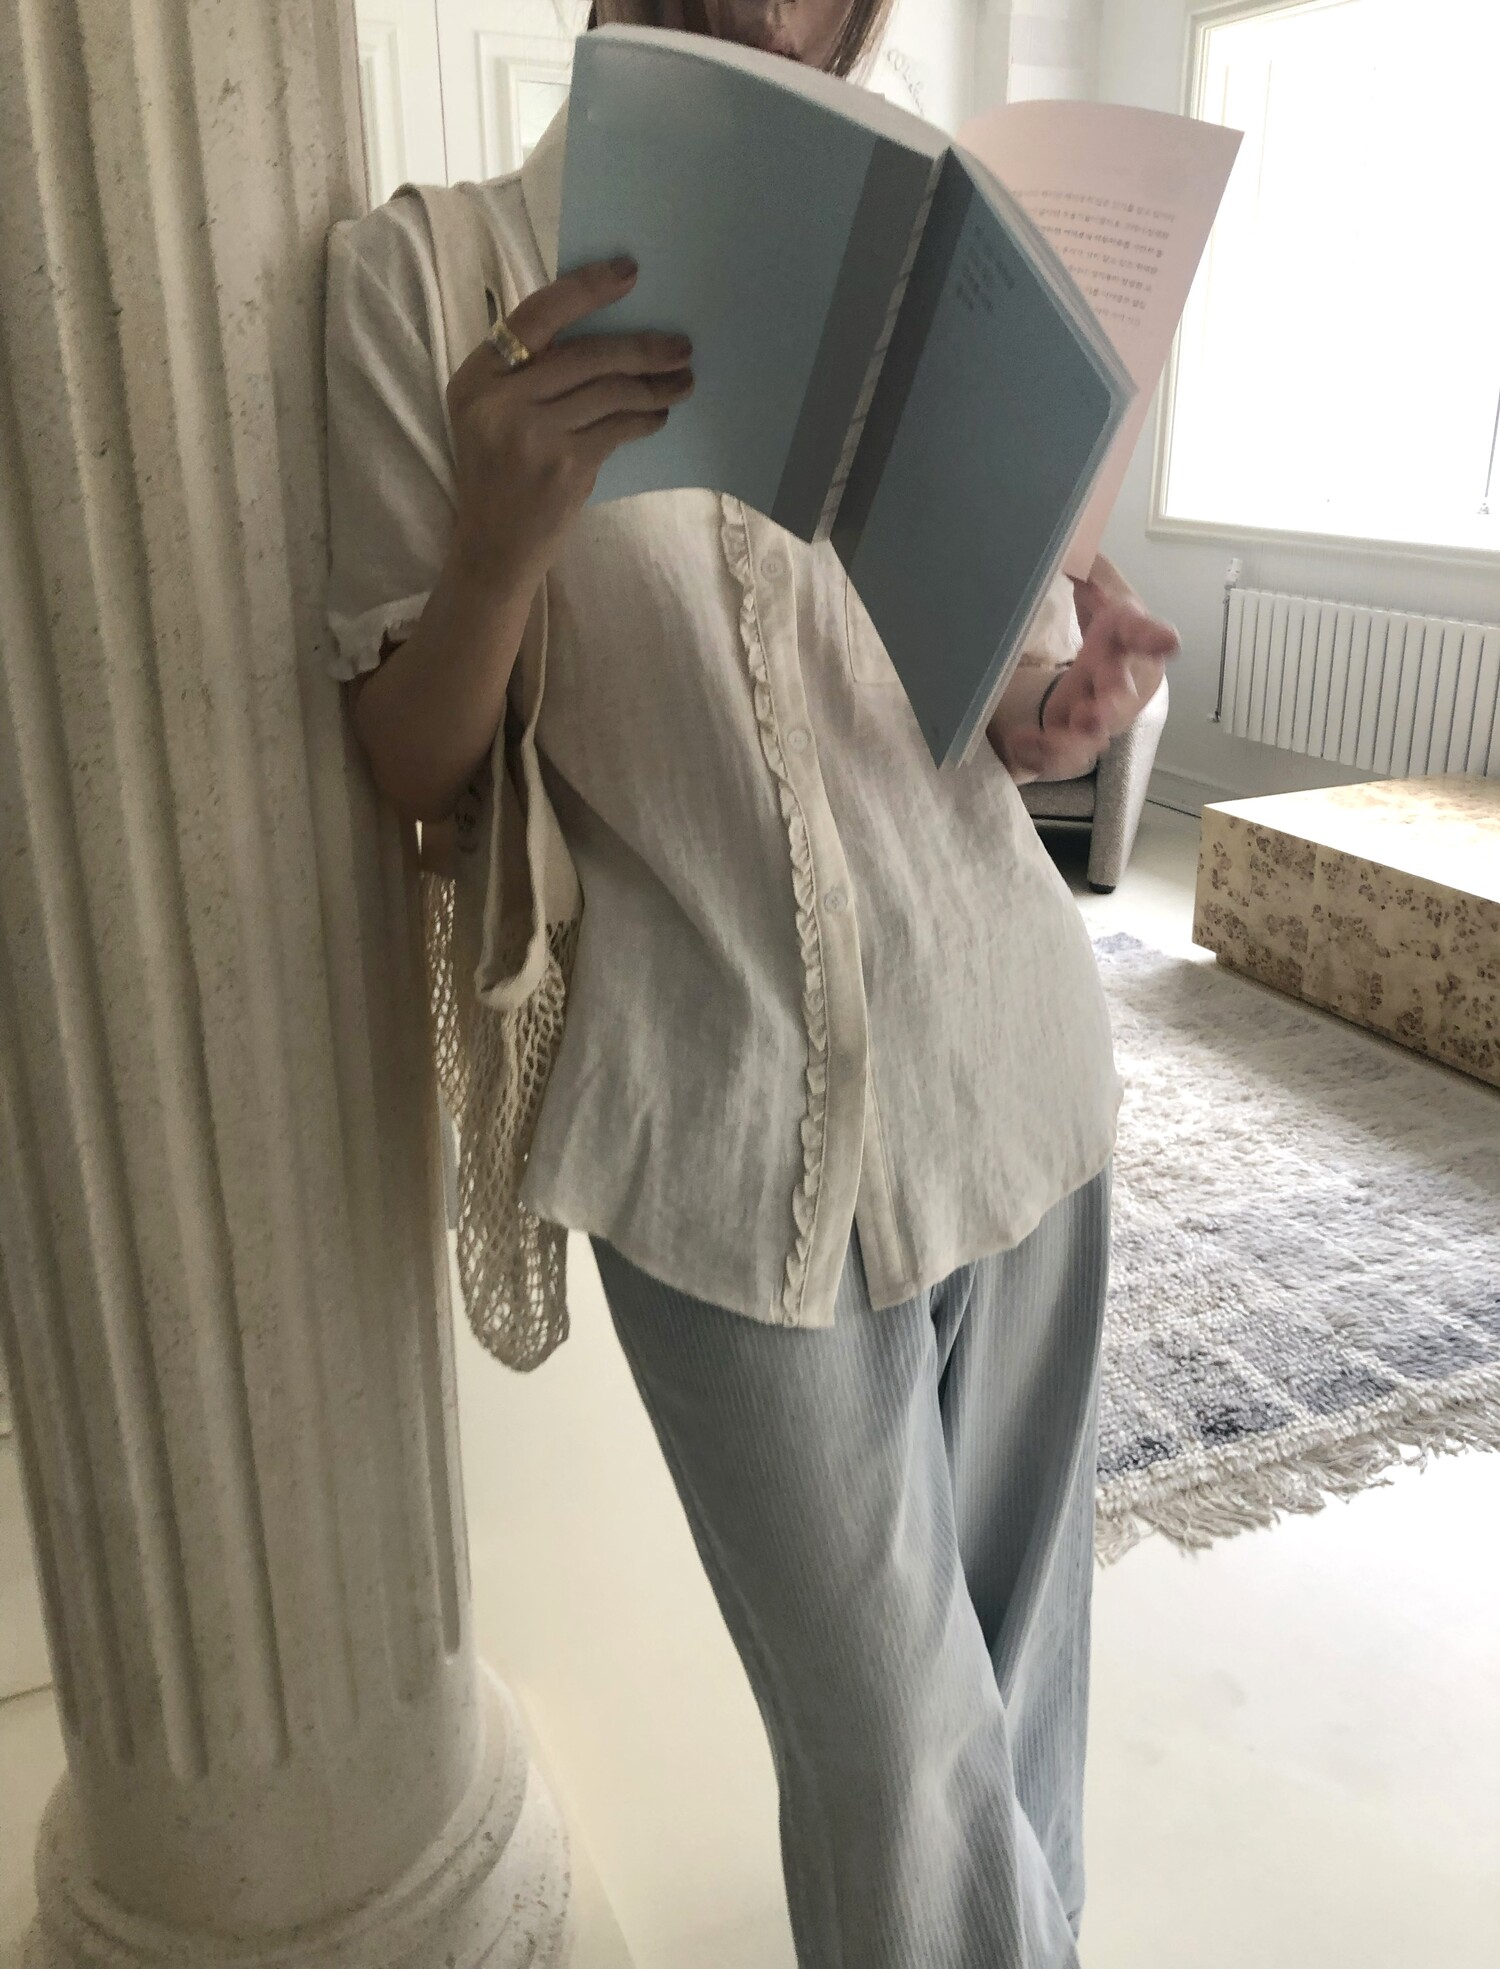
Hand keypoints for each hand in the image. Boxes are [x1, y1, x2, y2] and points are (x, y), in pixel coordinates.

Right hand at [445, 258, 693, 588]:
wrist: (493, 547)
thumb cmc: (499, 475)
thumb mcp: (492, 414)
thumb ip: (530, 373)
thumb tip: (607, 328)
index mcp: (478, 377)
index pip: (537, 316)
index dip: (586, 289)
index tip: (630, 273)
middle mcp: (500, 400)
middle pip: (587, 354)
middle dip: (643, 347)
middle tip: (682, 346)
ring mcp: (533, 434)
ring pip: (610, 391)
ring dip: (655, 386)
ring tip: (682, 382)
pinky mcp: (564, 467)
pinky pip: (618, 429)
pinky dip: (644, 420)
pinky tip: (658, 418)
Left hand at [998, 555, 1179, 780]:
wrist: (1085, 684)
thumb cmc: (1098, 635)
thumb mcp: (1092, 590)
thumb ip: (1086, 562)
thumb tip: (1073, 526)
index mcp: (1121, 641)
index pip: (1139, 633)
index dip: (1152, 637)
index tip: (1167, 641)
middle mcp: (1115, 684)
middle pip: (1121, 696)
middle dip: (1111, 703)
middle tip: (1098, 707)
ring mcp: (1093, 718)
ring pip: (1093, 736)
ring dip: (1079, 737)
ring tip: (1066, 732)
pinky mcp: (1065, 743)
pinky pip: (1055, 757)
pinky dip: (1038, 753)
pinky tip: (1019, 742)